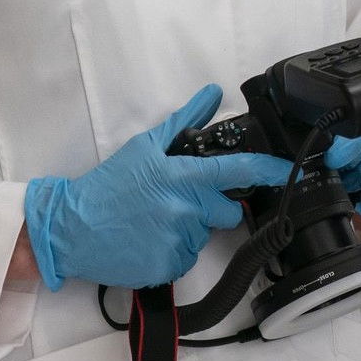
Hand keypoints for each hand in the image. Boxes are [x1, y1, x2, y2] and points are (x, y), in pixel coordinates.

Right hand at [23, 84, 293, 289]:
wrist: (70, 229)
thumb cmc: (107, 186)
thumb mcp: (144, 147)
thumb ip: (184, 121)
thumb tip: (213, 93)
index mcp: (182, 177)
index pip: (238, 171)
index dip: (270, 171)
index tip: (289, 171)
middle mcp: (185, 210)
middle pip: (229, 210)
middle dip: (213, 207)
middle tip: (180, 201)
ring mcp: (178, 241)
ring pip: (205, 236)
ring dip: (189, 229)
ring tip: (156, 221)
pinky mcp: (168, 267)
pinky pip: (186, 258)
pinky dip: (174, 251)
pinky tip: (150, 240)